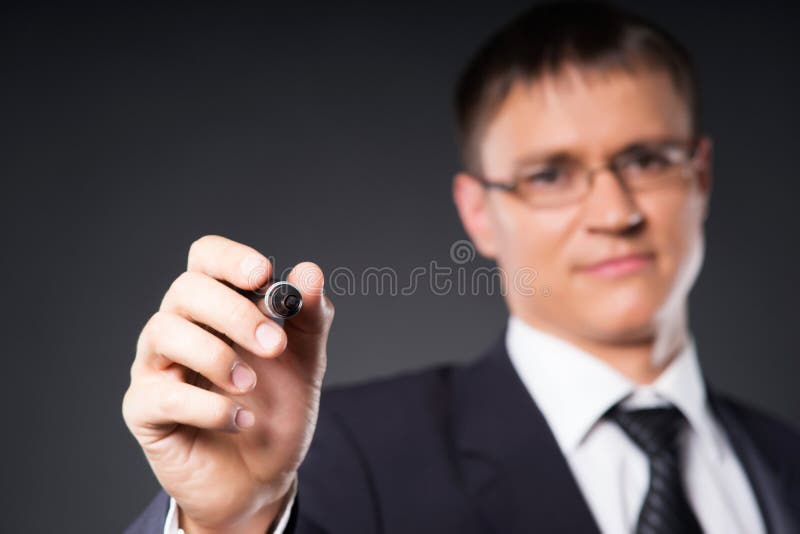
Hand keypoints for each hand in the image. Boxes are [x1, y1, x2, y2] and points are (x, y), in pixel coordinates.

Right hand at [122, 235, 333, 530]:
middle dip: (235, 313)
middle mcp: (180, 327)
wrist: (262, 477)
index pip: (205, 257)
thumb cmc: (276, 410)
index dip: (230, 258)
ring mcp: (156, 366)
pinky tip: (241, 419)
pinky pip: (163, 394)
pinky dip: (209, 406)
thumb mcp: (305, 361)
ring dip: (217, 356)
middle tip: (275, 346)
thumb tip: (310, 272)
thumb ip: (309, 317)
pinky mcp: (145, 409)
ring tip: (251, 386)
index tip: (263, 275)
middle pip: (186, 290)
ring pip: (165, 332)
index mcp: (217, 306)